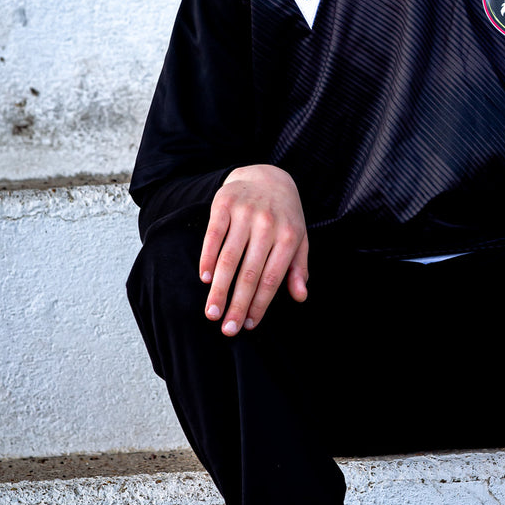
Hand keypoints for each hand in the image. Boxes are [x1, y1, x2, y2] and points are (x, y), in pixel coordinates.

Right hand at [199, 165, 308, 334]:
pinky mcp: (224, 203)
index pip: (272, 277)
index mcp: (289, 235)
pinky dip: (207, 258)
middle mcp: (267, 224)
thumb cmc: (285, 216)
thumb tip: (300, 296)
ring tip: (211, 313)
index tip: (249, 326)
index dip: (260, 304)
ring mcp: (245, 212)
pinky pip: (213, 235)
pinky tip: (204, 279)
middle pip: (249, 272)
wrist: (268, 175)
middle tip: (227, 330)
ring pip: (228, 257)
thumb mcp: (299, 238)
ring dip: (218, 288)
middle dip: (238, 304)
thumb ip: (299, 268)